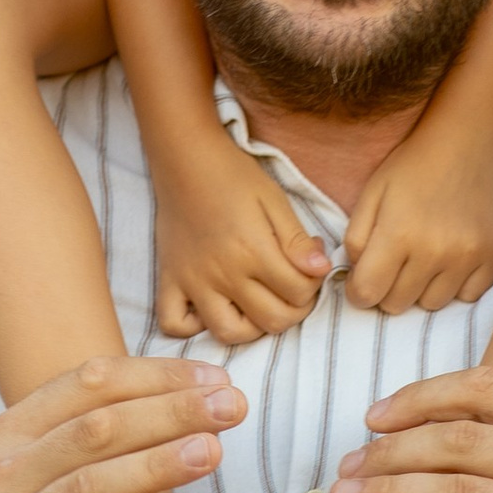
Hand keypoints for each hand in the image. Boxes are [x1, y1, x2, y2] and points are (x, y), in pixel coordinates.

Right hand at [0, 355, 244, 492]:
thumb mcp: (27, 480)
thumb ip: (81, 442)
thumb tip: (174, 401)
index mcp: (9, 435)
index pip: (88, 384)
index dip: (156, 375)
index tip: (215, 379)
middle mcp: (1, 474)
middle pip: (96, 428)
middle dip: (170, 410)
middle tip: (231, 405)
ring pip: (87, 486)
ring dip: (155, 463)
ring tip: (212, 450)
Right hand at [150, 137, 331, 345]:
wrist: (185, 158)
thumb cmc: (233, 175)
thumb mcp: (274, 200)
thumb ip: (297, 240)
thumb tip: (323, 269)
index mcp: (253, 251)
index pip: (298, 293)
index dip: (314, 283)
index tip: (310, 265)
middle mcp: (223, 274)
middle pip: (272, 320)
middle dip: (294, 309)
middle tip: (293, 288)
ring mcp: (193, 281)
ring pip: (228, 334)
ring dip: (251, 328)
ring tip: (258, 304)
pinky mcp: (169, 280)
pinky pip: (174, 324)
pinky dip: (193, 326)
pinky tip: (211, 306)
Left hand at [340, 121, 492, 317]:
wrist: (466, 141)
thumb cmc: (412, 165)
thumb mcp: (371, 194)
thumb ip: (356, 240)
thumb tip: (356, 278)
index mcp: (398, 234)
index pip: (367, 294)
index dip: (357, 292)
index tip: (361, 281)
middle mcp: (434, 251)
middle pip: (397, 304)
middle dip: (387, 289)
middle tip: (392, 264)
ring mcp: (467, 257)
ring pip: (432, 304)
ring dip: (420, 289)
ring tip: (421, 259)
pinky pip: (467, 296)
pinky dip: (454, 287)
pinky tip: (447, 262)